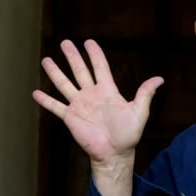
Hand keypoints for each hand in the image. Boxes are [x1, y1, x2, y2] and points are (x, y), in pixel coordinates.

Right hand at [33, 39, 163, 164]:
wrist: (115, 153)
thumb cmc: (128, 134)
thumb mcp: (139, 112)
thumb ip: (145, 94)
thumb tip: (160, 79)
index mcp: (107, 91)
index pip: (100, 68)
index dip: (95, 55)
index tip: (88, 42)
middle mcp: (91, 95)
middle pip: (80, 71)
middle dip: (72, 57)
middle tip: (65, 43)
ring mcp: (79, 105)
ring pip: (65, 85)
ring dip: (55, 73)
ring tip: (46, 60)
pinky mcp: (70, 117)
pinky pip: (56, 107)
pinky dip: (45, 100)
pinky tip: (35, 92)